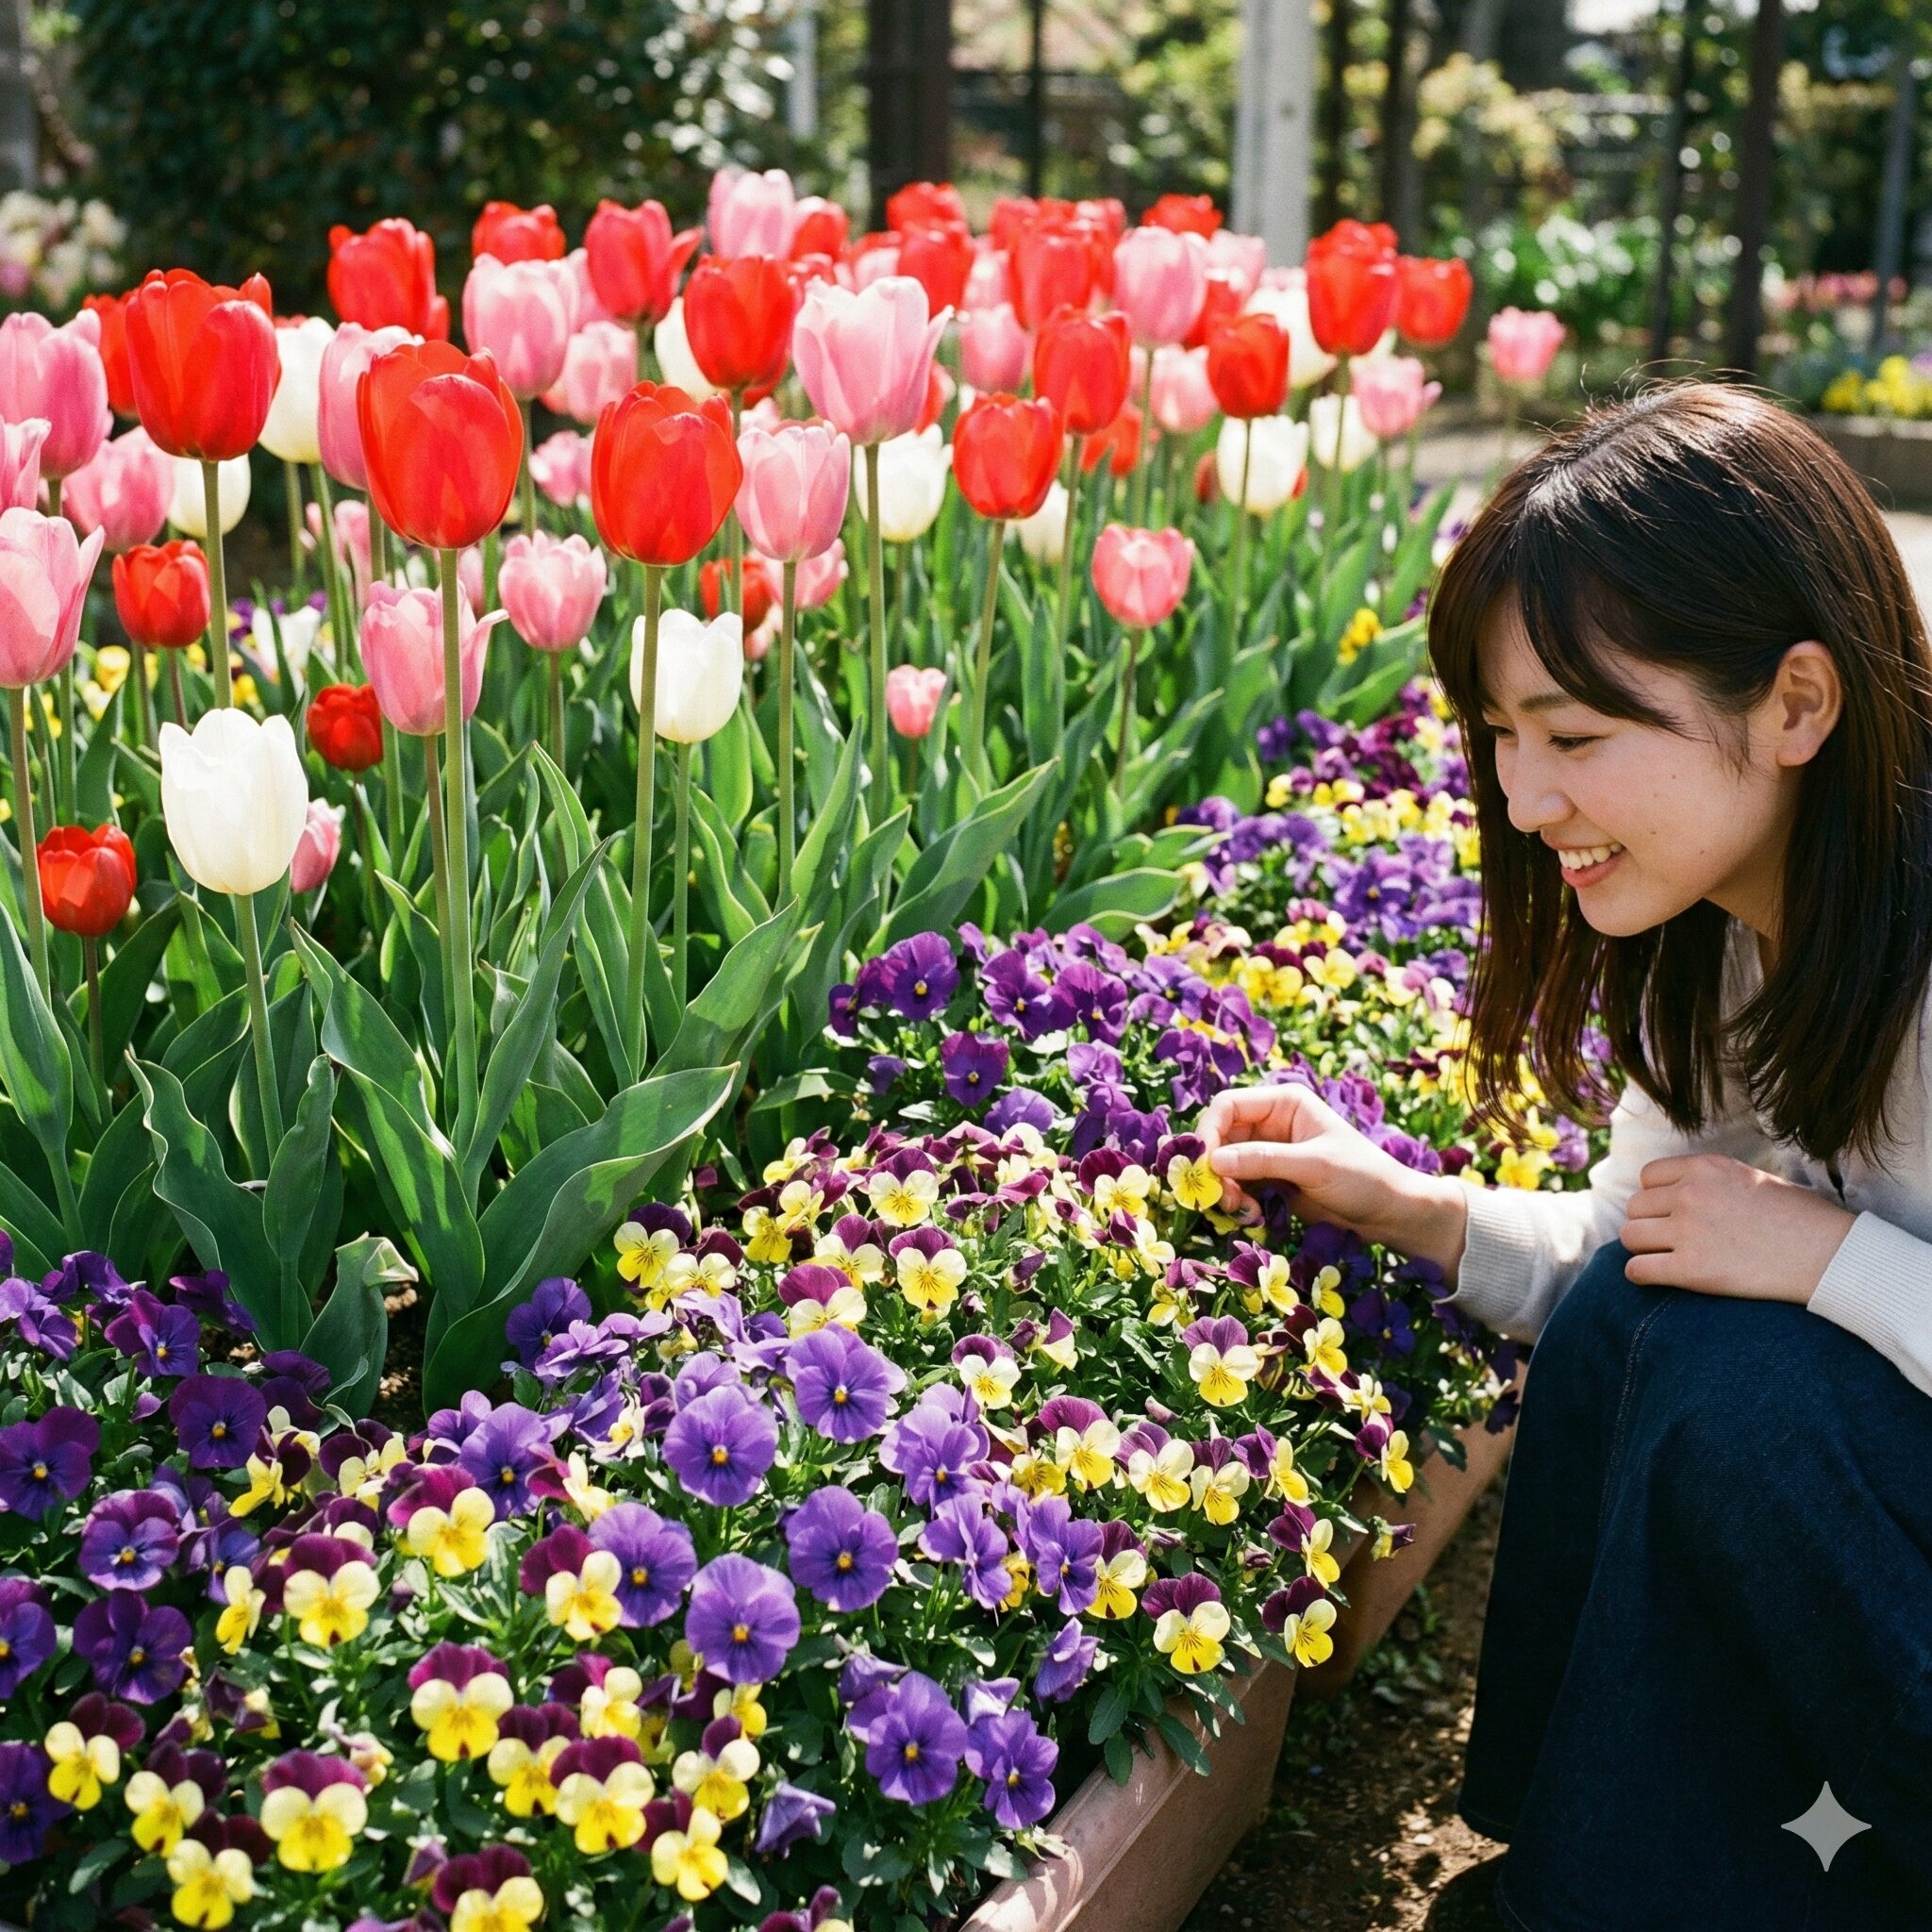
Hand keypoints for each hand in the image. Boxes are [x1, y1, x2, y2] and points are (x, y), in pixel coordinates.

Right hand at [1199, 1082, 1469, 1274]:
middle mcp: (1271, 1123)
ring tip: (1238, 1209)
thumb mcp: (1314, 1166)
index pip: (1228, 1106)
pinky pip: (1237, 1184)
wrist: (1390, 1213)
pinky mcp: (1271, 1180)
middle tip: (1219, 1196)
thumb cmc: (1362, 1178)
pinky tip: (1250, 1214)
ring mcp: (1269, 1152)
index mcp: (1284, 1103)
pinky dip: (1235, 1199)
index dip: (1209, 1131)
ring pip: (1224, 1163)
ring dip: (1224, 1187)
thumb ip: (1264, 1161)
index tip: (1205, 1165)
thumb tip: (1213, 1162)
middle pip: (1221, 1136)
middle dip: (1214, 1166)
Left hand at [1619, 1154, 1855, 1303]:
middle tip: (1670, 1239)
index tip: (1672, 1212)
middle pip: (1635, 1207)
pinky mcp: (1692, 1270)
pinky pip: (1638, 1270)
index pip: (1648, 1177)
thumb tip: (1685, 1192)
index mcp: (1706, 1168)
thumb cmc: (1802, 1218)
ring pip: (1630, 1236)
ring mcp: (1689, 1232)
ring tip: (1664, 1257)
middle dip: (1648, 1223)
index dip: (1657, 1196)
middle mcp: (1691, 1195)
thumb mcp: (1754, 1179)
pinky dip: (1642, 1275)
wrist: (1829, 1254)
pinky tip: (1657, 1277)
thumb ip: (1714, 1182)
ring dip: (1643, 1248)